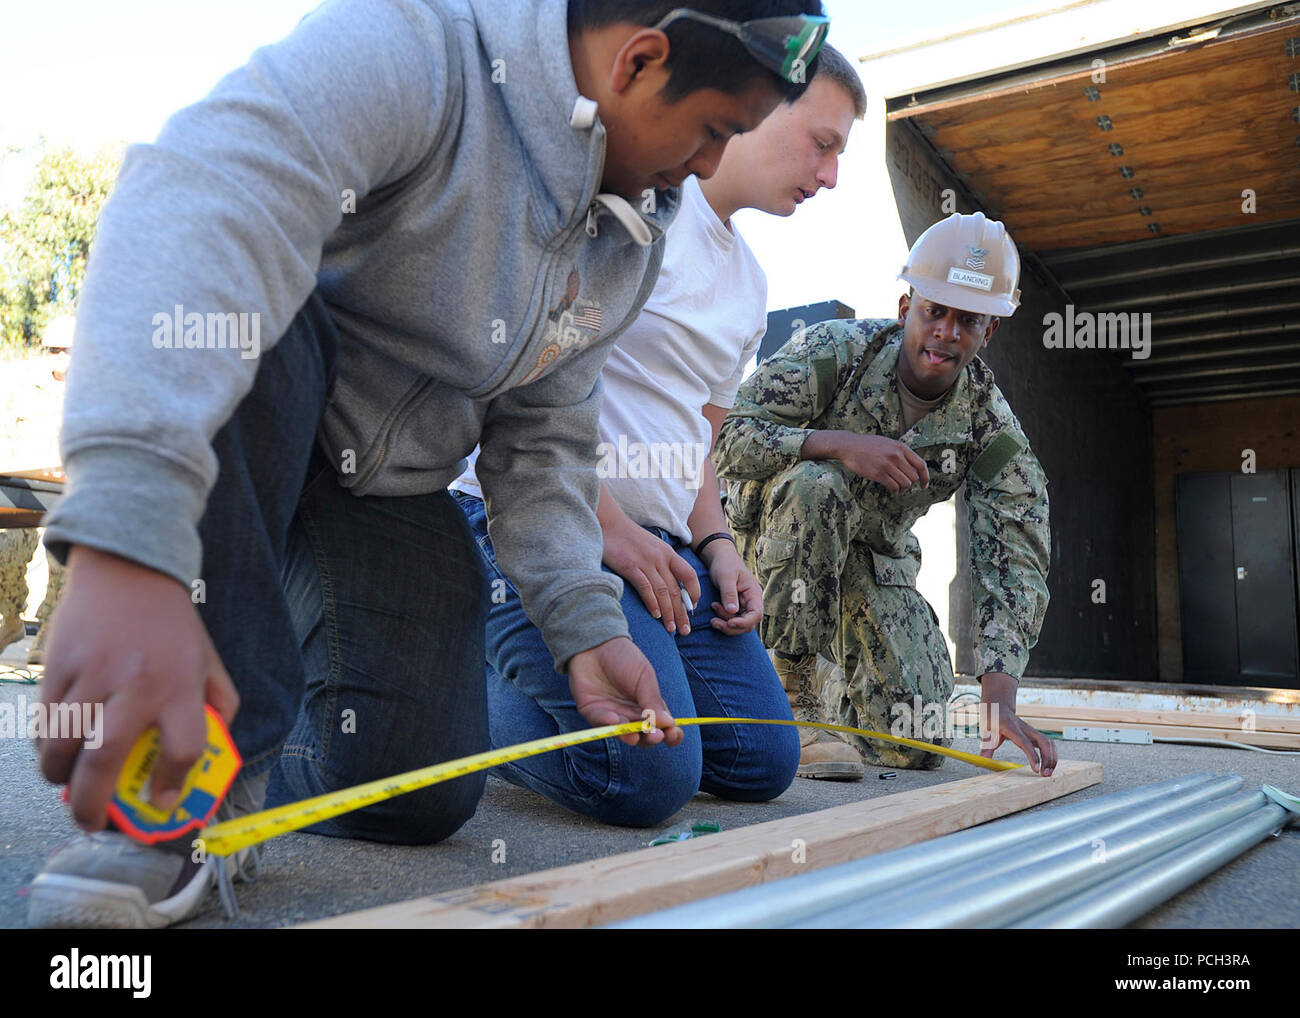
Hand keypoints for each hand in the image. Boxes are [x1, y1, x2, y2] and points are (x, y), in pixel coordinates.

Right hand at [37, 545, 239, 829]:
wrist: (129, 571)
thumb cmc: (172, 624)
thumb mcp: (210, 661)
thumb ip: (219, 705)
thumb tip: (209, 752)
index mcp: (180, 686)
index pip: (182, 749)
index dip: (172, 784)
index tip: (162, 801)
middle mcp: (135, 685)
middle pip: (105, 761)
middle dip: (92, 804)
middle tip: (91, 822)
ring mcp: (91, 676)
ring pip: (63, 745)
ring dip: (61, 776)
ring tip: (69, 784)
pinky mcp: (57, 667)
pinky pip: (45, 720)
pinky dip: (47, 744)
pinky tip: (57, 748)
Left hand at [568, 637, 681, 746]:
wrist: (596, 644)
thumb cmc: (624, 658)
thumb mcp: (644, 677)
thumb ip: (653, 701)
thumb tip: (670, 724)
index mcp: (650, 707)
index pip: (665, 728)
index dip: (671, 735)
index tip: (673, 733)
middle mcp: (633, 716)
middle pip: (646, 738)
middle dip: (652, 739)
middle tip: (655, 735)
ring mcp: (614, 716)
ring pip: (624, 736)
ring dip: (630, 737)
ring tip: (634, 734)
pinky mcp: (594, 713)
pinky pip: (601, 724)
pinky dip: (608, 724)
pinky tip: (613, 717)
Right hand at [601, 514, 700, 635]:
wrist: (608, 522)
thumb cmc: (628, 537)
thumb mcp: (651, 546)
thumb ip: (660, 562)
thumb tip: (668, 584)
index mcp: (668, 553)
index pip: (689, 575)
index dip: (694, 592)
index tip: (692, 608)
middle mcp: (660, 558)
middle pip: (677, 589)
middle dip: (682, 612)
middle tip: (685, 630)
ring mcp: (646, 562)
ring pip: (664, 592)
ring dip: (669, 613)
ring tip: (671, 629)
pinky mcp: (630, 567)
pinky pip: (645, 588)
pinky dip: (652, 603)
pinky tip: (655, 615)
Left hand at [699, 540, 761, 634]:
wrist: (720, 558)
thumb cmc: (725, 564)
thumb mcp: (726, 577)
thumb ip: (729, 593)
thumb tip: (733, 611)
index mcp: (754, 593)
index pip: (756, 614)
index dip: (744, 622)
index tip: (729, 622)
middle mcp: (751, 602)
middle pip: (748, 624)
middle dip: (731, 626)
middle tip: (714, 621)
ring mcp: (743, 606)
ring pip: (739, 624)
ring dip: (725, 624)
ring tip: (713, 614)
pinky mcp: (735, 608)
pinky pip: (731, 620)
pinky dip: (722, 619)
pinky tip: (714, 610)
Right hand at [833, 433, 929, 493]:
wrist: (849, 445)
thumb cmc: (868, 445)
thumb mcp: (888, 443)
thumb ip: (900, 452)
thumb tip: (912, 466)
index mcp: (900, 447)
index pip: (920, 465)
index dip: (925, 477)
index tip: (924, 484)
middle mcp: (896, 456)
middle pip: (913, 477)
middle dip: (911, 484)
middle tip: (904, 486)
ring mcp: (887, 465)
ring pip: (905, 483)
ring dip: (902, 489)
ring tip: (897, 489)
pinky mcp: (878, 473)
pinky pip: (893, 487)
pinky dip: (895, 491)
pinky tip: (892, 491)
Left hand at [978, 672, 1056, 775]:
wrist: (999, 705)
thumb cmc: (992, 718)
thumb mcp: (985, 732)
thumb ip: (985, 748)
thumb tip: (980, 763)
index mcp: (1012, 728)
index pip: (1025, 743)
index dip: (1032, 756)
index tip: (1036, 769)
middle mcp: (1025, 729)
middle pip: (1044, 742)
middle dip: (1048, 759)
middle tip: (1045, 775)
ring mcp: (1032, 731)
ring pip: (1049, 743)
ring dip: (1052, 758)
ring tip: (1048, 773)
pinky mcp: (1035, 735)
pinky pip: (1049, 744)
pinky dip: (1052, 755)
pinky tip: (1050, 766)